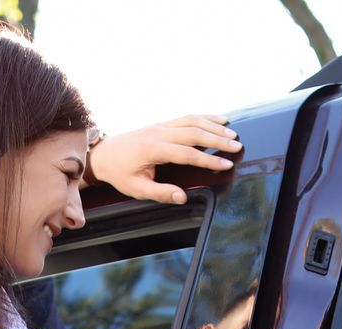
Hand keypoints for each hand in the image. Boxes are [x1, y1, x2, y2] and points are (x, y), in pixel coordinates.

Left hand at [87, 115, 241, 204]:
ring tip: (233, 134)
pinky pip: (187, 117)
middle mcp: (158, 133)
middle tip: (237, 146)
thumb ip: (161, 193)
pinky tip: (220, 120)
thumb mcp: (137, 189)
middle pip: (194, 133)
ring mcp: (161, 125)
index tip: (226, 165)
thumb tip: (182, 197)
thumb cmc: (120, 174)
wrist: (104, 155)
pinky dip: (205, 117)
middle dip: (218, 140)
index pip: (186, 154)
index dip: (208, 160)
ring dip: (214, 126)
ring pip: (193, 121)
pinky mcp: (162, 123)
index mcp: (152, 149)